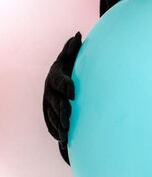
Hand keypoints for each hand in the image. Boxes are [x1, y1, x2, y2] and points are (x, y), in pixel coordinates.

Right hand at [42, 32, 81, 149]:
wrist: (60, 80)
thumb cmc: (69, 67)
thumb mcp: (70, 58)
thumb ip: (73, 49)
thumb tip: (77, 35)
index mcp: (56, 75)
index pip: (60, 80)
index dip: (66, 86)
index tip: (74, 93)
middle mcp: (50, 90)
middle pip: (55, 102)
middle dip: (62, 112)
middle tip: (69, 120)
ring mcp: (48, 103)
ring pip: (52, 116)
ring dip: (59, 126)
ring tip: (67, 135)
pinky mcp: (49, 113)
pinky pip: (50, 124)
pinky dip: (56, 132)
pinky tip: (63, 141)